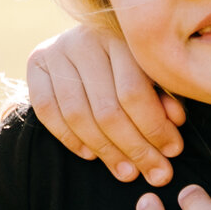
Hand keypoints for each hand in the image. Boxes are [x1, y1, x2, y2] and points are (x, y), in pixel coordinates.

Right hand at [25, 23, 184, 185]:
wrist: (86, 41)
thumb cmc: (129, 61)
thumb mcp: (152, 73)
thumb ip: (163, 96)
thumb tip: (175, 122)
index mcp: (120, 36)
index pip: (134, 92)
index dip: (154, 128)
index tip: (172, 152)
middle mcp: (85, 40)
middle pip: (107, 109)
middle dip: (135, 148)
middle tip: (155, 173)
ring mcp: (56, 51)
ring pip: (78, 115)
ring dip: (105, 151)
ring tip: (127, 173)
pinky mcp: (35, 64)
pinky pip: (48, 112)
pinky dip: (70, 139)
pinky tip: (92, 155)